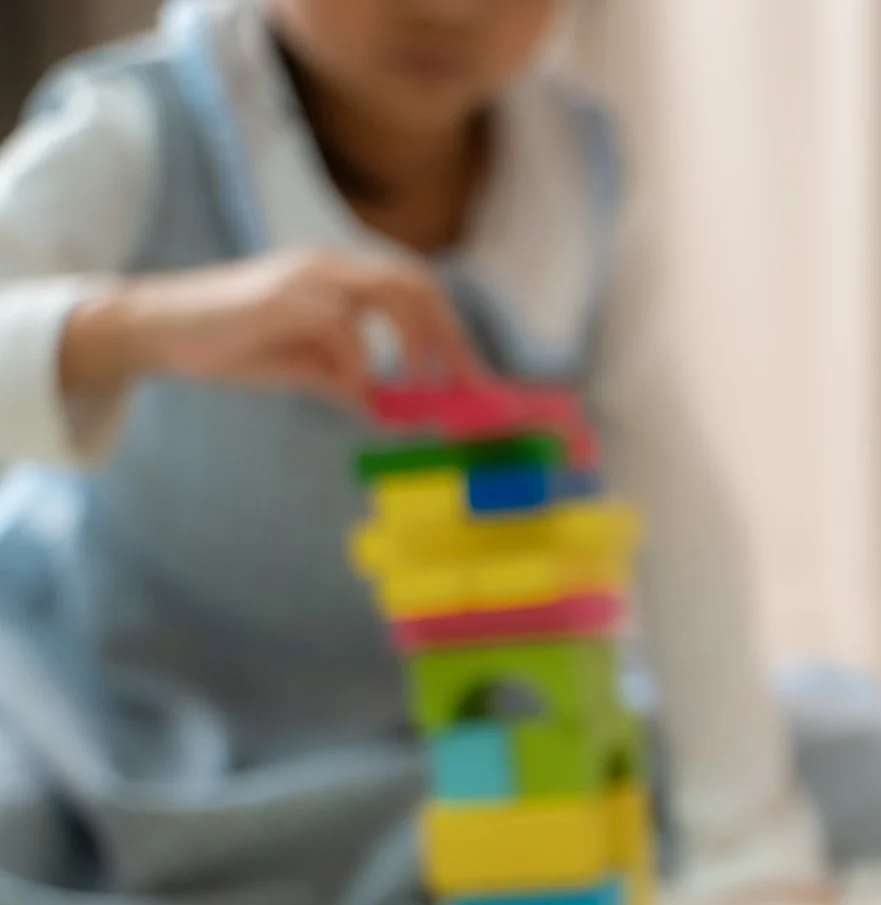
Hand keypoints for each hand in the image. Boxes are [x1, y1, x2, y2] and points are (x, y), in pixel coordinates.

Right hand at [59, 249, 480, 408]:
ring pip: (391, 295)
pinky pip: (343, 327)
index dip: (451, 334)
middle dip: (449, 339)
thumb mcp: (306, 370)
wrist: (158, 330)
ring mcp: (306, 277)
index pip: (416, 291)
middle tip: (463, 389)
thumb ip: (351, 383)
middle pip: (416, 285)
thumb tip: (395, 414)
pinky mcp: (282, 297)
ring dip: (416, 347)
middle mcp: (329, 267)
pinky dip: (361, 364)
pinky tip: (354, 391)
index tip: (474, 382)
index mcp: (340, 278)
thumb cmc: (232, 345)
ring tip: (419, 392)